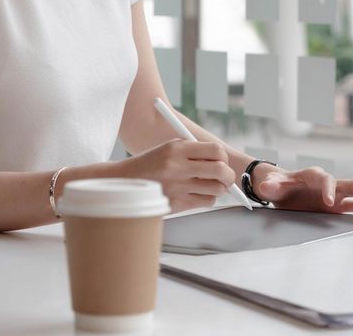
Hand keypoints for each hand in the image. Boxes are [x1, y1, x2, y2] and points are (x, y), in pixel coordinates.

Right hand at [115, 139, 234, 212]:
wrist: (124, 182)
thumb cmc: (151, 164)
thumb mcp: (169, 149)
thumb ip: (194, 152)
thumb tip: (223, 160)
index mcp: (177, 148)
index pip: (216, 150)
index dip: (223, 158)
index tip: (222, 162)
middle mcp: (178, 166)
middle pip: (221, 171)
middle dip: (228, 176)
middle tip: (226, 178)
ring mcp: (177, 186)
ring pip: (216, 189)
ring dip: (218, 189)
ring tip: (209, 186)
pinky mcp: (176, 203)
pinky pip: (206, 202)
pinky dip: (207, 199)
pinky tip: (197, 194)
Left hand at [253, 166, 352, 212]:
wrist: (278, 188)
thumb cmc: (275, 184)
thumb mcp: (269, 185)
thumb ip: (269, 186)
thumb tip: (265, 186)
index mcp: (311, 176)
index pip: (323, 180)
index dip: (327, 189)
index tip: (328, 202)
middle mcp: (326, 182)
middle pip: (347, 182)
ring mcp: (333, 192)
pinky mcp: (335, 203)